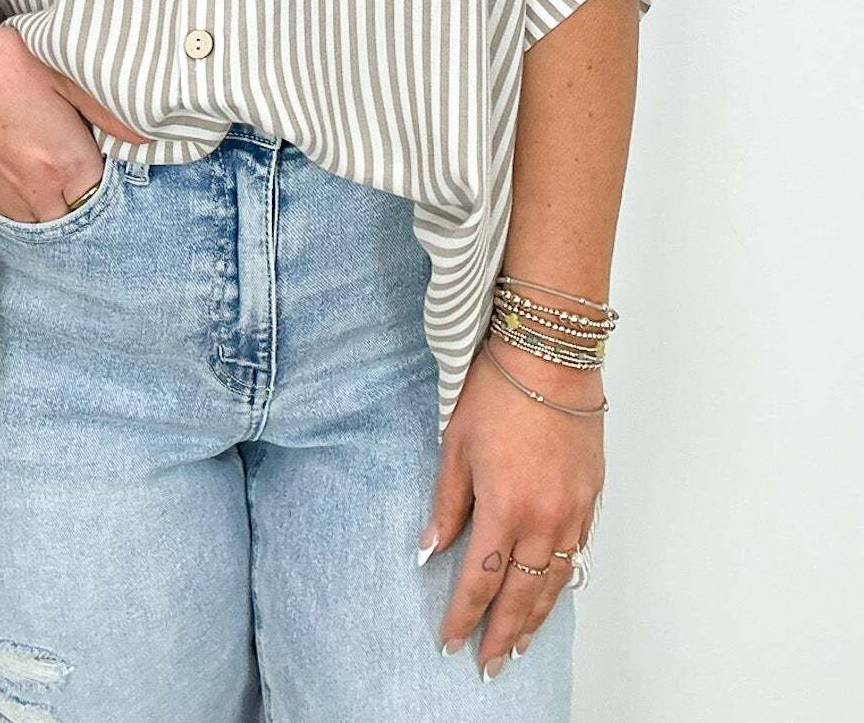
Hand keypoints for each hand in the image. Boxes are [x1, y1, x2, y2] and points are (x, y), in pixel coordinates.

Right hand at [0, 17, 146, 221]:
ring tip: (59, 165)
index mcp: (66, 166)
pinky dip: (31, 202)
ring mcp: (6, 199)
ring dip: (59, 203)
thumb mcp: (61, 73)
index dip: (116, 175)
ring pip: (47, 220)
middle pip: (79, 214)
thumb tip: (147, 137)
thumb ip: (108, 110)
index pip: (109, 194)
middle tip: (89, 158)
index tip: (113, 154)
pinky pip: (18, 214)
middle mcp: (37, 195)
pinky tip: (31, 172)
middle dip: (89, 194)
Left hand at [424, 338, 603, 679]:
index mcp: (505, 508)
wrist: (551, 355)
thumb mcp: (455, 444)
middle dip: (502, 634)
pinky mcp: (592, 497)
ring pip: (555, 583)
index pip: (481, 581)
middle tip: (488, 664)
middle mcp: (544, 520)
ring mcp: (574, 511)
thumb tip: (430, 549)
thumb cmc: (498, 391)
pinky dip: (562, 582)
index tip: (451, 643)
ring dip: (536, 619)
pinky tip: (552, 594)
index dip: (464, 617)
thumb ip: (446, 503)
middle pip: (522, 595)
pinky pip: (578, 554)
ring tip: (518, 645)